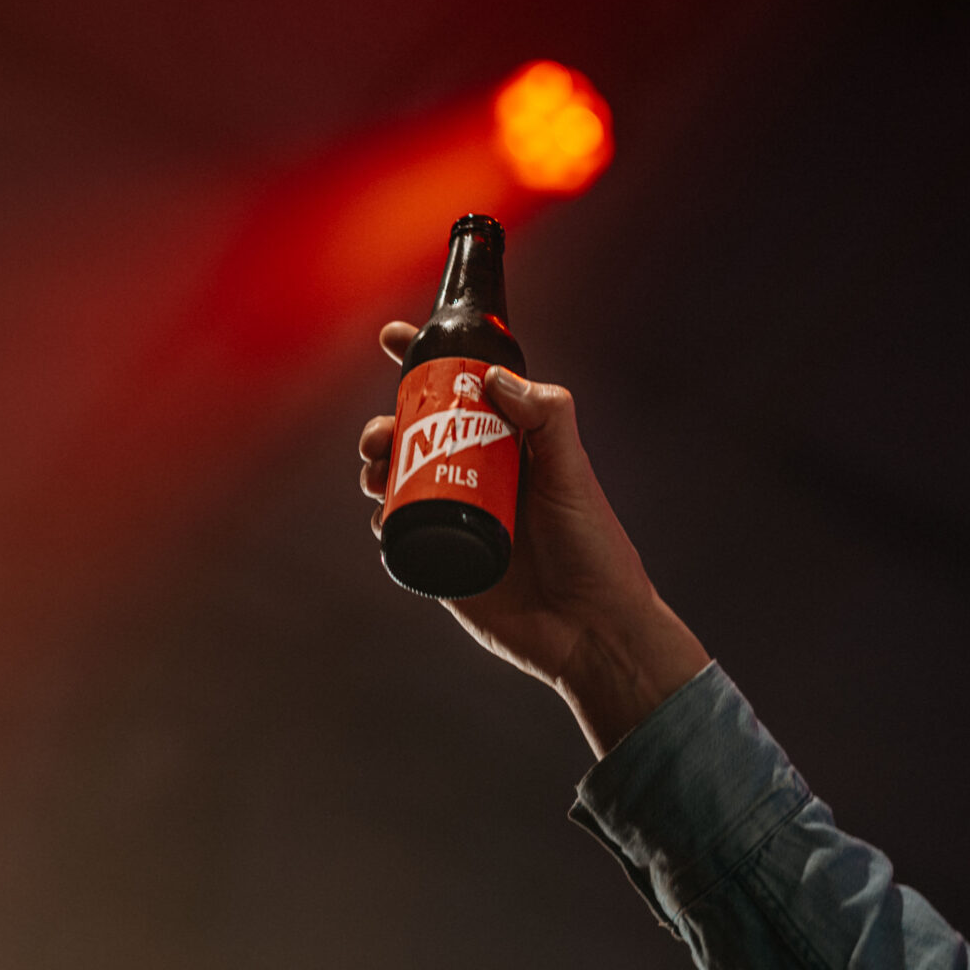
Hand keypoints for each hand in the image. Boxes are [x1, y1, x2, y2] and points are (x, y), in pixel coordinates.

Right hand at [360, 322, 708, 756]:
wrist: (590, 632)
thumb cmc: (595, 550)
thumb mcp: (573, 473)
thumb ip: (546, 417)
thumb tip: (493, 378)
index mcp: (512, 448)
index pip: (463, 392)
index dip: (425, 362)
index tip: (394, 337)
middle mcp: (481, 478)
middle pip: (417, 434)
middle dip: (386, 422)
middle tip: (380, 433)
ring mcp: (459, 519)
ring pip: (399, 478)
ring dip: (374, 464)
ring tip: (374, 470)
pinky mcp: (443, 562)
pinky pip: (399, 532)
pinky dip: (382, 516)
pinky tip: (381, 513)